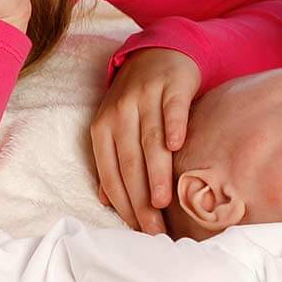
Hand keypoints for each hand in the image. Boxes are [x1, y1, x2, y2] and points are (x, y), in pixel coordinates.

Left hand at [91, 48, 201, 233]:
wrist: (158, 52)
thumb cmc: (137, 100)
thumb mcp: (117, 126)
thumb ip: (112, 160)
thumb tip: (105, 200)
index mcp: (102, 126)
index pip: (110, 170)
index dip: (122, 202)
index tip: (137, 228)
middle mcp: (120, 111)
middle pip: (129, 161)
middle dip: (140, 198)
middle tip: (153, 228)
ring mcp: (145, 96)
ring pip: (149, 140)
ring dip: (155, 172)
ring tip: (162, 202)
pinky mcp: (171, 85)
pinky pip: (172, 108)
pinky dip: (173, 126)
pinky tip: (178, 146)